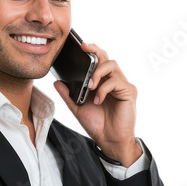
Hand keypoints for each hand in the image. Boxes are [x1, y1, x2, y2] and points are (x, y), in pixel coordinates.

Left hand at [53, 41, 141, 166]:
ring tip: (90, 86)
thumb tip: (57, 82)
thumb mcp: (77, 108)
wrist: (109, 140)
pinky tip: (98, 99)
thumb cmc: (97, 124)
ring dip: (98, 72)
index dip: (90, 51)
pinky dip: (104, 89)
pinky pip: (116, 82)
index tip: (80, 45)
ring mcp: (122, 85)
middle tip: (84, 48)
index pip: (97, 60)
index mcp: (101, 82)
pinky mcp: (129, 92)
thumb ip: (68, 95)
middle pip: (106, 57)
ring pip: (112, 65)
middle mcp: (113, 80)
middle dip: (95, 50)